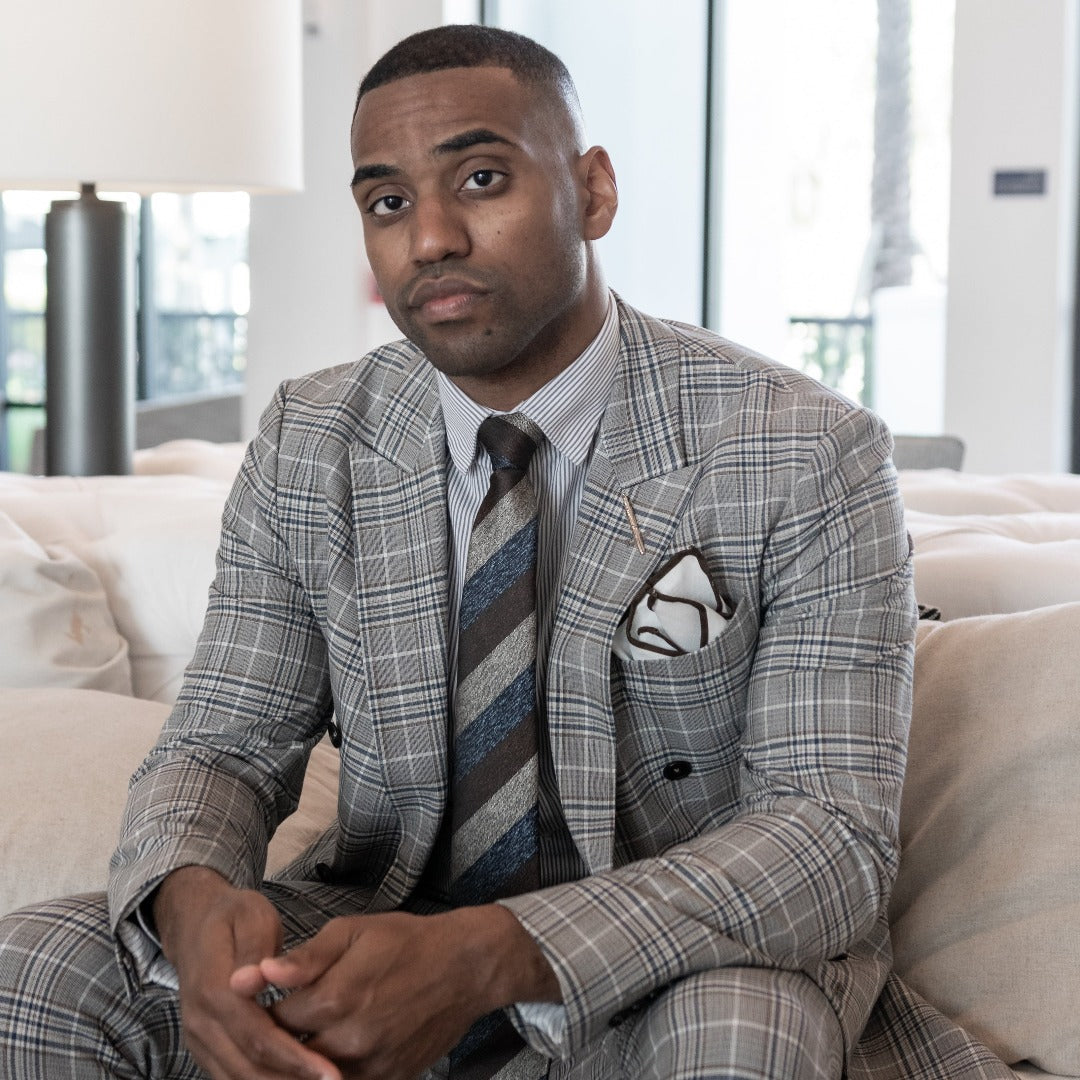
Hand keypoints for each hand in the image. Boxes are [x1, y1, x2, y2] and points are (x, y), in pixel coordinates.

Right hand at [154, 866, 338, 1079]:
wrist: (194, 926)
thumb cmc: (232, 917)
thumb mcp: (250, 916)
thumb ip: (256, 949)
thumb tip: (255, 977)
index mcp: (213, 989)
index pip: (255, 1034)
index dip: (293, 1056)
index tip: (328, 1071)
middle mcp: (201, 1022)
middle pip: (247, 1065)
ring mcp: (199, 1039)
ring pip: (238, 1078)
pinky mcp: (206, 1047)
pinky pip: (232, 1076)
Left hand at [232, 905, 559, 1079]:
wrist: (465, 966)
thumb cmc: (406, 942)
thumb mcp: (353, 932)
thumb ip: (303, 958)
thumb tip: (254, 975)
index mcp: (335, 999)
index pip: (274, 1021)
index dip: (266, 1009)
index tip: (268, 998)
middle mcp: (350, 1041)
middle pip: (291, 1055)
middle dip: (283, 1038)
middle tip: (290, 1017)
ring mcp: (372, 1067)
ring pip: (315, 1075)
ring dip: (306, 1059)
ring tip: (317, 1028)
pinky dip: (335, 1069)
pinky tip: (339, 1046)